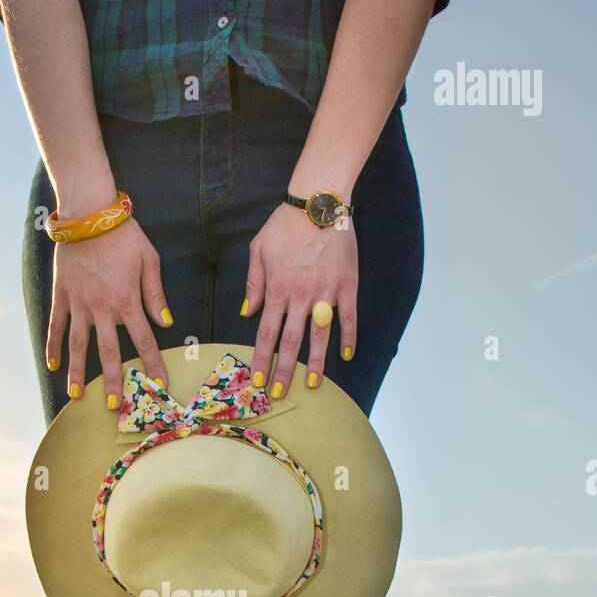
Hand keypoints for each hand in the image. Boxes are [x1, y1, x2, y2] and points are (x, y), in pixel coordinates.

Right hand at [46, 218, 172, 407]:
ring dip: (79, 373)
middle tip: (116, 406)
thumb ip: (156, 294)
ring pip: (79, 346)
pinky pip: (56, 325)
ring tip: (78, 396)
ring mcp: (79, 303)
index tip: (159, 387)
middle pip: (110, 353)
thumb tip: (167, 322)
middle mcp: (102, 308)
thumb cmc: (123, 233)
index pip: (144, 341)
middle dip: (115, 381)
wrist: (88, 212)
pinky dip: (53, 346)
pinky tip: (52, 365)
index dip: (153, 366)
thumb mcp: (149, 259)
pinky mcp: (62, 295)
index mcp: (127, 300)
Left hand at [242, 203, 357, 395]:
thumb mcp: (258, 250)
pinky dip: (348, 338)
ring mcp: (325, 293)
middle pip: (290, 342)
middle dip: (283, 371)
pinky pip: (349, 318)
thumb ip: (253, 284)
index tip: (258, 380)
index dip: (262, 360)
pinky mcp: (347, 285)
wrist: (318, 201)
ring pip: (319, 336)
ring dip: (315, 364)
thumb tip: (247, 313)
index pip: (266, 334)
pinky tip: (345, 356)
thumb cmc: (285, 224)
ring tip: (312, 385)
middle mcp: (300, 296)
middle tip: (279, 394)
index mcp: (277, 290)